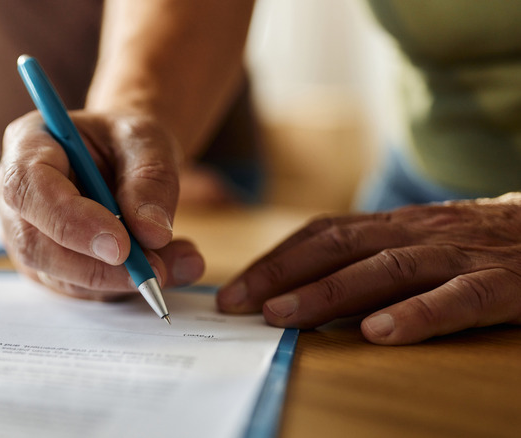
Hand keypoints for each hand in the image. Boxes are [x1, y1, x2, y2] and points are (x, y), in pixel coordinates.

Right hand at [0, 111, 204, 299]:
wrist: (125, 158)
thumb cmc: (126, 142)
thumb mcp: (148, 141)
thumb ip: (151, 180)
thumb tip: (151, 233)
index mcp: (27, 144)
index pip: (28, 188)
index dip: (70, 221)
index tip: (121, 244)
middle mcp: (15, 194)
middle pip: (34, 243)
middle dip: (96, 266)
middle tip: (154, 269)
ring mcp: (24, 234)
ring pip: (58, 275)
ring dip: (118, 280)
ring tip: (176, 263)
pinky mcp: (46, 266)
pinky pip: (78, 289)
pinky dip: (122, 286)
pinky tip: (163, 267)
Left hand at [217, 193, 520, 343]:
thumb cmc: (477, 245)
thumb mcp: (417, 243)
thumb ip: (369, 259)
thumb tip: (302, 291)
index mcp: (393, 226)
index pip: (321, 235)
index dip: (275, 261)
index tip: (235, 292)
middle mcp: (417, 233)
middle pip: (338, 247)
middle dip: (282, 275)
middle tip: (238, 305)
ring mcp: (458, 256)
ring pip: (386, 269)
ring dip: (328, 292)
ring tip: (285, 316)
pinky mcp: (503, 283)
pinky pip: (459, 300)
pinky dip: (418, 315)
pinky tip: (380, 333)